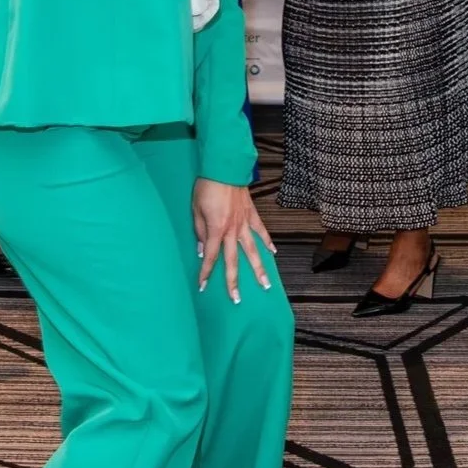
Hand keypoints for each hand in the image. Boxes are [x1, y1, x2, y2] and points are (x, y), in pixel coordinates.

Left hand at [193, 178, 273, 303]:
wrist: (224, 168)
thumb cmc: (206, 188)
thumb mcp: (195, 210)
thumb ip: (199, 231)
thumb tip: (202, 249)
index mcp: (216, 230)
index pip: (210, 257)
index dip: (206, 273)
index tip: (203, 287)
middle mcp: (232, 231)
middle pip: (233, 261)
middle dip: (233, 281)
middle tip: (237, 299)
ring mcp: (244, 223)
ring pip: (252, 251)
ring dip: (258, 269)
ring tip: (265, 284)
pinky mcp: (251, 214)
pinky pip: (261, 231)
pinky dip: (267, 242)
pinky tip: (273, 253)